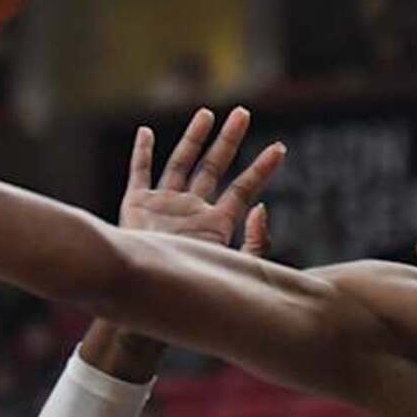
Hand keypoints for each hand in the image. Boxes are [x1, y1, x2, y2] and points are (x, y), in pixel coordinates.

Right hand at [81, 107, 284, 377]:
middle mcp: (191, 210)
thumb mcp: (234, 269)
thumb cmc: (191, 292)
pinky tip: (147, 132)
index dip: (262, 168)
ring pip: (181, 163)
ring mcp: (164, 206)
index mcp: (215, 223)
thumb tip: (262, 206)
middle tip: (243, 113)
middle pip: (214, 166)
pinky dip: (142, 152)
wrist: (147, 303)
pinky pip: (140, 173)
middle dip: (229, 139)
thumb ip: (255, 243)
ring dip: (193, 138)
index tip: (280, 148)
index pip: (244, 188)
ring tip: (207, 114)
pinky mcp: (136, 206)